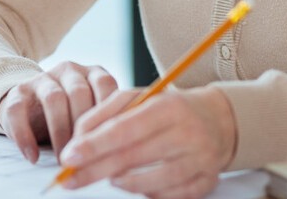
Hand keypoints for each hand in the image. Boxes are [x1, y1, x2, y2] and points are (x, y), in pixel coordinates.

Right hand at [0, 62, 117, 163]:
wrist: (31, 108)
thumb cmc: (72, 117)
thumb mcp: (92, 113)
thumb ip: (107, 120)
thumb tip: (123, 148)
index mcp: (92, 73)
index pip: (105, 85)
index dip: (108, 112)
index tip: (110, 141)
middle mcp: (69, 71)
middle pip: (79, 92)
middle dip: (83, 127)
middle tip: (87, 156)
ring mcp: (43, 78)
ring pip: (53, 99)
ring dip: (59, 132)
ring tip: (63, 159)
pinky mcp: (18, 91)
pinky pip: (19, 110)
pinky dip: (25, 136)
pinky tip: (33, 157)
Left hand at [58, 85, 236, 198]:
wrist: (217, 120)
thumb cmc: (168, 109)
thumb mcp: (138, 98)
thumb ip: (105, 113)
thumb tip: (77, 139)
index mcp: (169, 107)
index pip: (125, 129)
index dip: (94, 145)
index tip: (68, 157)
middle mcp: (188, 133)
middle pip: (133, 157)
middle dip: (95, 170)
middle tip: (69, 179)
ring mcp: (200, 160)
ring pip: (152, 182)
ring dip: (122, 183)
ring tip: (108, 177)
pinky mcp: (207, 181)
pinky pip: (170, 197)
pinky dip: (148, 193)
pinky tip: (137, 184)